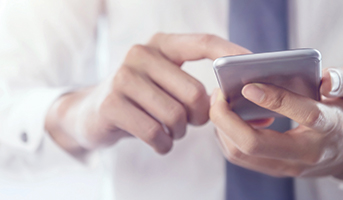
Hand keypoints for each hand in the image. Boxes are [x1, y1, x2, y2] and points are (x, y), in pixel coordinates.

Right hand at [45, 33, 249, 156]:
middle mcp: (140, 54)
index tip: (251, 66)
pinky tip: (159, 142)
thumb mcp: (164, 83)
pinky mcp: (111, 104)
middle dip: (200, 117)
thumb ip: (194, 85)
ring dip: (179, 133)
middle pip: (194, 92)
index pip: (202, 42)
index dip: (229, 54)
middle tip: (192, 123)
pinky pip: (154, 132)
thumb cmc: (140, 100)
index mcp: (160, 44)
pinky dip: (163, 144)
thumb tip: (242, 101)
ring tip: (171, 131)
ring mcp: (123, 77)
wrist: (91, 114)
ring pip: (175, 115)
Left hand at [210, 67, 342, 179]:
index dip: (275, 100)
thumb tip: (325, 79)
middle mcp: (307, 152)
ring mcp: (288, 165)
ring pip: (241, 154)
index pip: (304, 115)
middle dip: (227, 119)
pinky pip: (241, 156)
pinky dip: (227, 135)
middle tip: (218, 93)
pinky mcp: (275, 168)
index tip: (249, 85)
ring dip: (222, 127)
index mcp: (332, 127)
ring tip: (220, 101)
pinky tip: (228, 115)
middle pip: (255, 145)